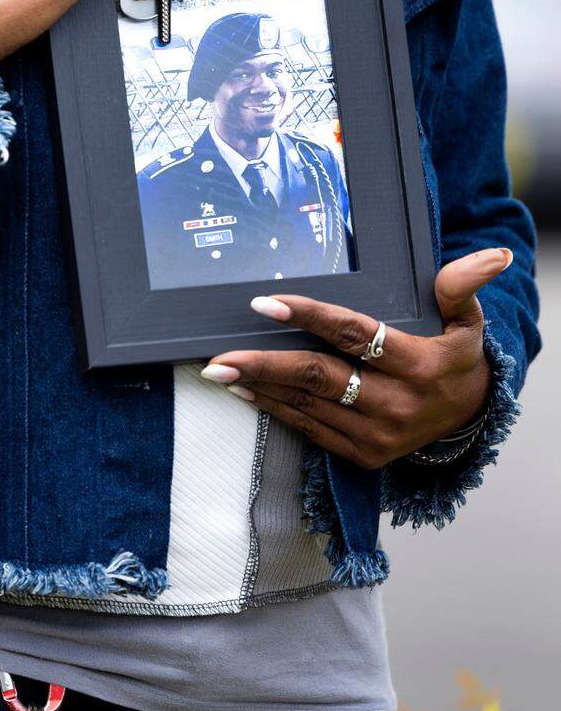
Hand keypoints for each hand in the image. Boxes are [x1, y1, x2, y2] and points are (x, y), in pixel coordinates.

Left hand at [199, 247, 514, 469]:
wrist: (468, 421)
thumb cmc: (455, 357)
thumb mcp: (468, 320)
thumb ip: (463, 286)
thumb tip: (490, 256)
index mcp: (417, 365)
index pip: (354, 335)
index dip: (309, 317)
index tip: (265, 303)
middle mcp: (395, 404)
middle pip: (319, 377)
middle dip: (264, 364)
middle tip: (219, 357)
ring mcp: (376, 435)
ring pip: (307, 406)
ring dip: (259, 388)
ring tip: (219, 372)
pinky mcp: (362, 454)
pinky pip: (309, 429)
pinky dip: (274, 410)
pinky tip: (246, 393)